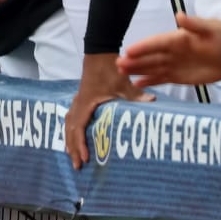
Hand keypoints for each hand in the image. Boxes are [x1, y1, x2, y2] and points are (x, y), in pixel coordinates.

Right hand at [66, 53, 153, 169]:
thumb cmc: (110, 68)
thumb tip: (152, 101)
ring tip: (71, 155)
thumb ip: (136, 95)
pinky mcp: (80, 98)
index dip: (80, 145)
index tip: (85, 159)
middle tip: (77, 167)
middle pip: (70, 130)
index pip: (79, 128)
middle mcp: (78, 104)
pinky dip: (70, 130)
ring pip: (68, 124)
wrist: (99, 52)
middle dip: (72, 149)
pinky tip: (72, 136)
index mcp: (86, 103)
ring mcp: (78, 101)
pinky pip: (71, 118)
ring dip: (69, 140)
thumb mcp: (123, 83)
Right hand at [118, 13, 220, 88]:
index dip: (144, 47)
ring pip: (153, 68)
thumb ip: (196, 24)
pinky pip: (162, 79)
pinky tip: (138, 84)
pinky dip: (150, 81)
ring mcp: (176, 64)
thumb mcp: (213, 28)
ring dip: (138, 70)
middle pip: (151, 57)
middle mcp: (173, 52)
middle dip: (135, 61)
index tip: (128, 51)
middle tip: (118, 65)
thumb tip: (179, 15)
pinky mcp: (181, 76)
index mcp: (178, 38)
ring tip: (122, 73)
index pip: (157, 43)